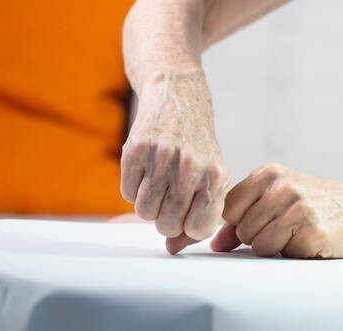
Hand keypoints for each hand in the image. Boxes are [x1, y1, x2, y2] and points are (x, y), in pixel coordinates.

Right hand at [119, 70, 230, 253]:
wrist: (178, 94)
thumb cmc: (197, 142)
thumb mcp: (210, 172)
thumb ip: (198, 212)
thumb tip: (174, 248)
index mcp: (216, 175)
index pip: (199, 229)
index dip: (189, 227)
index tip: (187, 215)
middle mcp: (192, 166)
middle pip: (168, 225)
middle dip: (166, 218)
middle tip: (170, 196)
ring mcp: (163, 156)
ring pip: (145, 212)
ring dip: (148, 203)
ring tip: (158, 182)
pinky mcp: (137, 148)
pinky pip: (126, 192)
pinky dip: (132, 187)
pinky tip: (145, 168)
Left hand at [168, 163, 342, 257]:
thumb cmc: (319, 206)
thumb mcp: (280, 200)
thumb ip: (245, 215)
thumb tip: (215, 240)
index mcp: (268, 174)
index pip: (223, 205)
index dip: (206, 227)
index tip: (178, 244)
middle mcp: (279, 185)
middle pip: (239, 228)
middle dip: (256, 236)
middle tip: (285, 229)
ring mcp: (295, 204)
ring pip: (256, 243)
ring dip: (274, 246)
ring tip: (298, 233)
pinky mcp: (309, 227)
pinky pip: (279, 252)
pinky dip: (291, 252)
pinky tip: (309, 239)